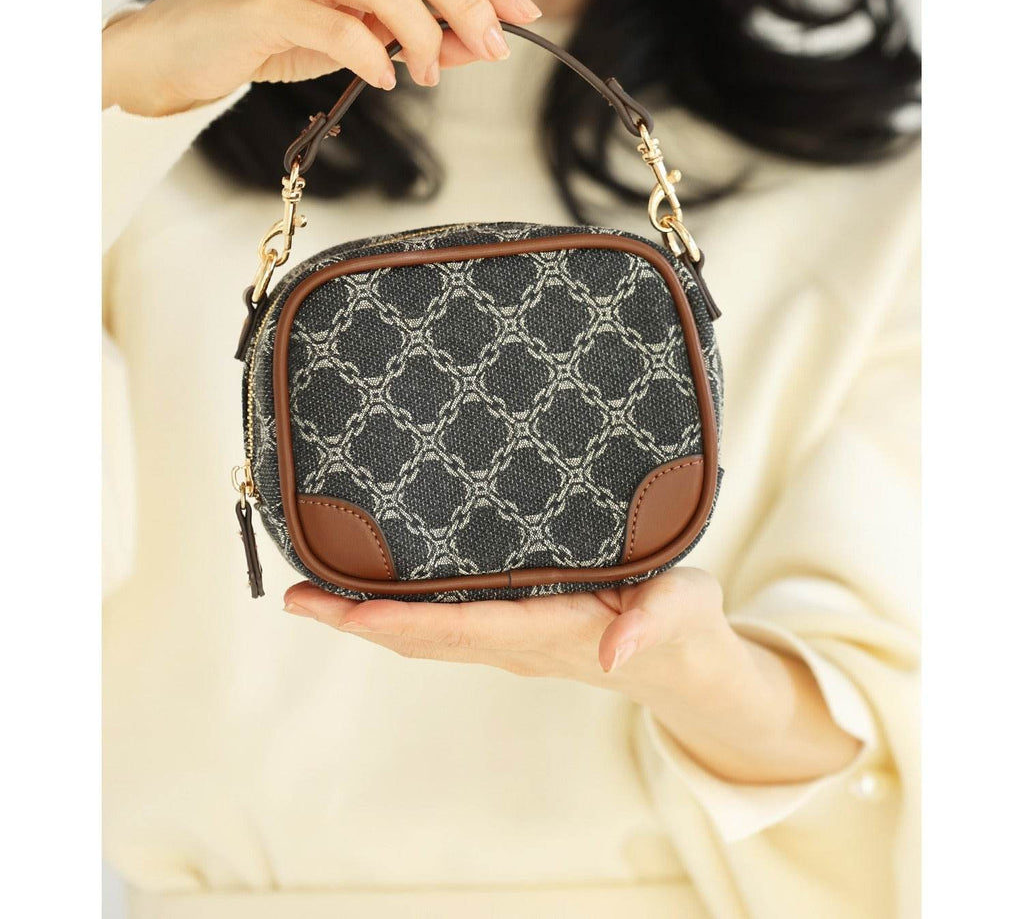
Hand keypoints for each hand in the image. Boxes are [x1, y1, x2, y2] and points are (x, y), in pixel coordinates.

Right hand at [102, 0, 542, 115]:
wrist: (177, 46)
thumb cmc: (270, 32)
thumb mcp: (353, 26)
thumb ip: (413, 28)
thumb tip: (483, 43)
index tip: (525, 14)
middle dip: (470, 4)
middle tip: (493, 49)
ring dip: (424, 37)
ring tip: (426, 74)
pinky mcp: (266, 0)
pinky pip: (340, 26)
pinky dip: (373, 57)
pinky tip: (382, 79)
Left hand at [283, 565, 732, 694]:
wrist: (687, 666)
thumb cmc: (684, 628)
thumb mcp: (685, 608)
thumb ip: (654, 623)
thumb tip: (615, 648)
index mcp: (553, 631)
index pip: (463, 627)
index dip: (402, 619)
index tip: (346, 609)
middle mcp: (519, 643)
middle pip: (424, 639)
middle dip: (357, 622)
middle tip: (296, 597)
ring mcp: (511, 642)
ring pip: (427, 637)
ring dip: (367, 621)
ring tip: (312, 594)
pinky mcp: (513, 633)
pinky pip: (444, 629)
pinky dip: (399, 615)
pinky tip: (373, 595)